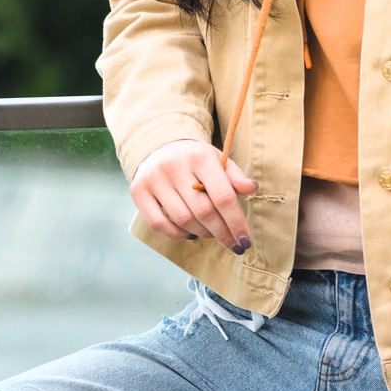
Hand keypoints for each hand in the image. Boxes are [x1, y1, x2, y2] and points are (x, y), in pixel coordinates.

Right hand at [130, 138, 258, 253]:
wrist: (158, 146)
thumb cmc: (195, 160)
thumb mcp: (217, 160)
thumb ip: (235, 176)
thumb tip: (252, 188)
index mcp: (200, 156)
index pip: (223, 196)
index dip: (236, 223)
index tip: (245, 241)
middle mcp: (174, 165)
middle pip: (204, 212)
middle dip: (222, 233)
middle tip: (233, 244)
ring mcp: (154, 178)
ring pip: (183, 220)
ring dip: (202, 234)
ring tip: (212, 234)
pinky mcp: (138, 191)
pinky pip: (159, 224)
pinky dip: (178, 234)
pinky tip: (189, 232)